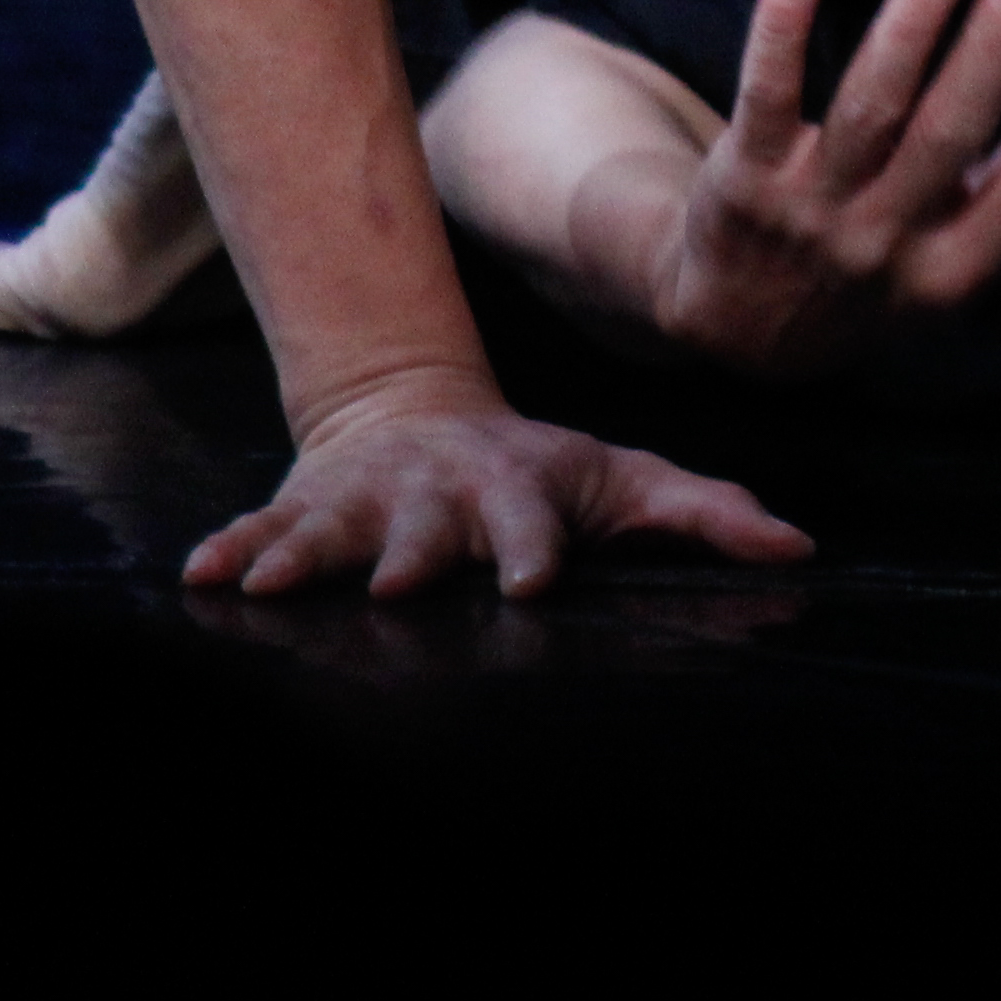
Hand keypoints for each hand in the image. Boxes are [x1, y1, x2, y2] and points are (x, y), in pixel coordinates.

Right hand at [182, 377, 813, 599]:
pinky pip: (262, 530)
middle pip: (422, 533)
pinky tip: (200, 578)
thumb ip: (706, 513)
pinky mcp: (307, 508)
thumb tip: (800, 547)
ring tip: (267, 587)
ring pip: (331, 532)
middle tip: (399, 586)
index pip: (527, 525)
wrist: (418, 413)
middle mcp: (435, 499)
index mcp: (512, 495)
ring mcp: (366, 503)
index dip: (531, 550)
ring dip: (302, 557)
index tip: (533, 582)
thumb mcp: (624, 479)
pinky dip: (231, 552)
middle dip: (411, 558)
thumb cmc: (540, 469)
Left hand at [644, 0, 1000, 377]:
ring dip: (909, 29)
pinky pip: (765, 98)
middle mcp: (884, 244)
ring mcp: (809, 212)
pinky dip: (780, 35)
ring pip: (867, 110)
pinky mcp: (743, 178)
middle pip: (947, 136)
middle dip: (990, 52)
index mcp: (956, 269)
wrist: (744, 330)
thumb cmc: (889, 265)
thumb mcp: (973, 247)